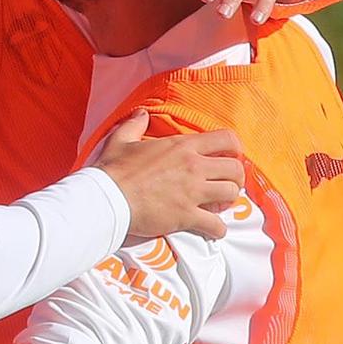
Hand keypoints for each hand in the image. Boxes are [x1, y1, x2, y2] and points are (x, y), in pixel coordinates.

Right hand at [97, 110, 243, 242]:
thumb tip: (141, 113)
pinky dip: (217, 230)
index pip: (226, 139)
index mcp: (181, 146)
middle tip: (225, 184)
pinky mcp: (187, 216)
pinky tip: (211, 230)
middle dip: (235, 177)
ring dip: (228, 201)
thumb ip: (135, 124)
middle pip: (235, 169)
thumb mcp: (121, 140)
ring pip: (230, 194)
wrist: (107, 199)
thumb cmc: (113, 170)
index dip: (233, 148)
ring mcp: (192, 192)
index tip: (229, 157)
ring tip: (218, 205)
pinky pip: (216, 225)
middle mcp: (193, 166)